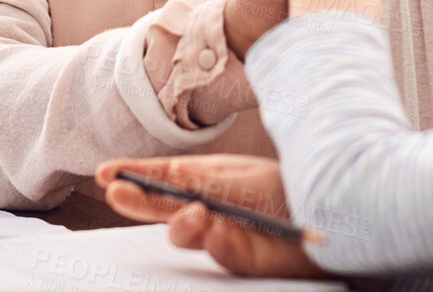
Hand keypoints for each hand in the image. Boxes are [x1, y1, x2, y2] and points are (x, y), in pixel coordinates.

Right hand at [95, 155, 324, 278]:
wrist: (328, 208)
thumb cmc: (285, 186)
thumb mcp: (240, 174)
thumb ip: (204, 180)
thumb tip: (171, 176)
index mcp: (204, 180)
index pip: (161, 178)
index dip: (132, 176)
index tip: (104, 174)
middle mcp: (207, 208)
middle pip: (163, 209)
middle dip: (138, 202)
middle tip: (118, 194)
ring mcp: (221, 235)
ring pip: (187, 235)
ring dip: (184, 223)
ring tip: (197, 212)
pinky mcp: (242, 258)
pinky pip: (224, 253)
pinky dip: (221, 242)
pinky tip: (221, 229)